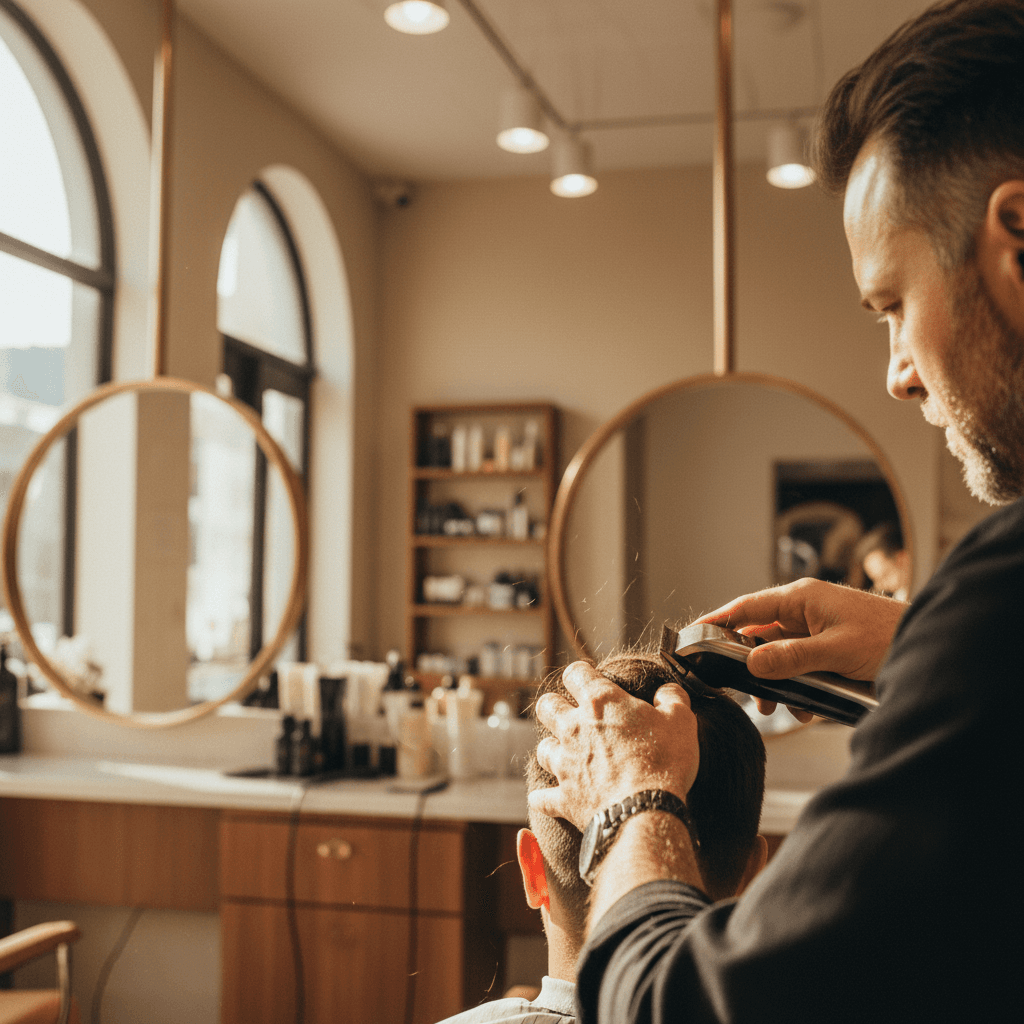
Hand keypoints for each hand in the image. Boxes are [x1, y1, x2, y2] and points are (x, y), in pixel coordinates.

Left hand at [528, 661, 699, 829]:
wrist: (646, 813)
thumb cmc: (664, 762)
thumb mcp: (681, 721)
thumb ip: (672, 698)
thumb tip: (667, 690)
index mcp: (600, 703)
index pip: (575, 673)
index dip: (581, 674)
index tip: (590, 679)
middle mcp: (574, 729)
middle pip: (547, 706)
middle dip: (555, 706)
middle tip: (572, 714)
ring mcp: (565, 764)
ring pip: (543, 748)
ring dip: (553, 749)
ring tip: (567, 755)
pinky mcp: (564, 798)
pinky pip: (541, 798)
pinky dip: (544, 798)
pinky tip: (546, 798)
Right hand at [698, 578, 906, 713]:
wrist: (931, 649)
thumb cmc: (889, 637)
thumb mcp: (836, 651)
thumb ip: (791, 657)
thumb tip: (751, 663)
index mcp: (802, 598)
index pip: (747, 606)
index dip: (718, 620)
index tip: (694, 633)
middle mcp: (805, 610)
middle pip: (760, 636)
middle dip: (752, 666)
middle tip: (744, 691)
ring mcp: (817, 629)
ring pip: (779, 656)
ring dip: (777, 682)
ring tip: (779, 706)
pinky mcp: (829, 649)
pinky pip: (800, 667)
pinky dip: (798, 687)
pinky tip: (805, 707)